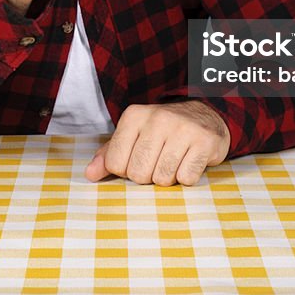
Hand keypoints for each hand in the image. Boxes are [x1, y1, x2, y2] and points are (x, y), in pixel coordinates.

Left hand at [84, 101, 230, 185]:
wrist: (205, 116)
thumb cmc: (162, 132)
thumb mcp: (133, 136)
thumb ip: (109, 155)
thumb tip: (90, 174)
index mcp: (134, 116)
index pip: (115, 163)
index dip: (126, 170)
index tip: (139, 159)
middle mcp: (157, 118)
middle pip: (138, 174)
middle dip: (148, 176)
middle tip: (158, 161)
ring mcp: (182, 128)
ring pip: (163, 179)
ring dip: (168, 178)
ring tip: (174, 160)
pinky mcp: (204, 141)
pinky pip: (186, 178)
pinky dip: (187, 177)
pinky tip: (189, 161)